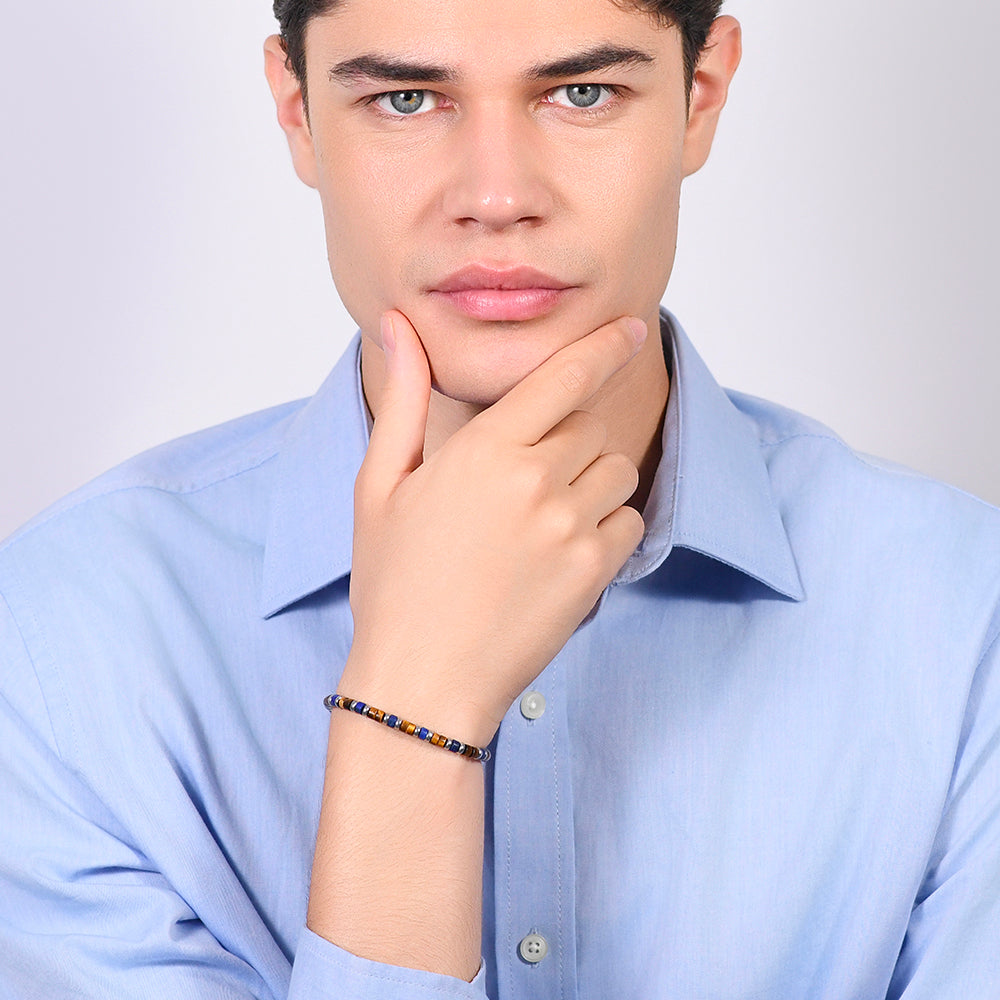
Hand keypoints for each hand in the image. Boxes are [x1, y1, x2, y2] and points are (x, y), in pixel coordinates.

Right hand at [344, 310, 647, 744]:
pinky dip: (607, 529)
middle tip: (523, 485)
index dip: (604, 346)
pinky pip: (630, 522)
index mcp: (483, 449)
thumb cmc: (393, 583)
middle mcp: (534, 479)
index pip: (563, 376)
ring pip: (617, 470)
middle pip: (589, 425)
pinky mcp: (594, 571)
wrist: (422, 679)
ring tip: (540, 523)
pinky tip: (560, 555)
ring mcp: (570, 527)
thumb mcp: (381, 485)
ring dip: (591, 483)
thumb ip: (405, 398)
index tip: (633, 329)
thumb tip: (398, 328)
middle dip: (566, 441)